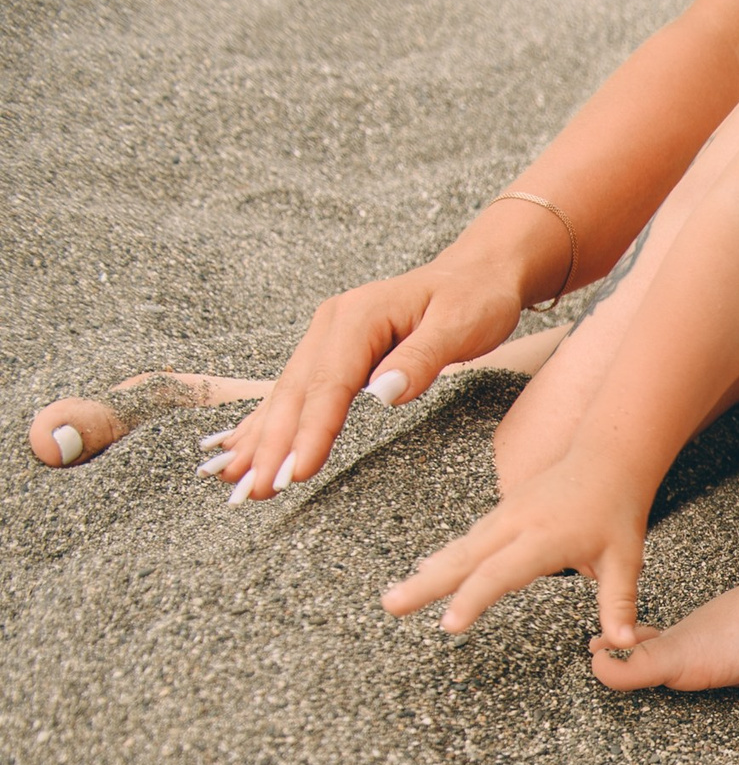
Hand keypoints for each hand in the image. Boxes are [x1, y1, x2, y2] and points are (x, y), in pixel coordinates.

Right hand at [211, 253, 527, 499]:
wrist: (477, 273)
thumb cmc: (475, 299)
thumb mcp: (459, 326)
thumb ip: (420, 359)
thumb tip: (383, 393)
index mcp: (359, 316)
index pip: (329, 383)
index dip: (310, 430)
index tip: (295, 472)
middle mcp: (332, 324)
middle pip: (296, 392)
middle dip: (272, 444)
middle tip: (253, 491)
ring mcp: (327, 337)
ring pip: (287, 394)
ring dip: (260, 438)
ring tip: (234, 481)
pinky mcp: (332, 351)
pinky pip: (297, 392)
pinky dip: (268, 422)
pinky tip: (241, 449)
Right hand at [380, 453, 650, 637]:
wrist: (609, 457)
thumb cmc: (617, 509)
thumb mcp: (625, 559)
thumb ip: (619, 602)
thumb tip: (624, 642)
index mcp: (544, 538)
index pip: (501, 573)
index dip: (473, 599)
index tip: (449, 624)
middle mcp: (516, 524)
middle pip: (464, 559)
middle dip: (425, 585)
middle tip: (391, 606)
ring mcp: (506, 515)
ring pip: (461, 548)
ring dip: (428, 573)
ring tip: (396, 597)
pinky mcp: (504, 512)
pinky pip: (470, 538)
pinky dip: (446, 557)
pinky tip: (428, 571)